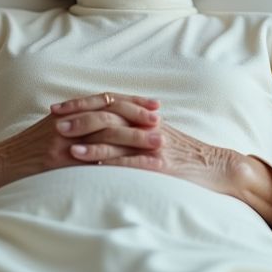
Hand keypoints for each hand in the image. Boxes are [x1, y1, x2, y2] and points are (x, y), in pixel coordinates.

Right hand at [0, 93, 161, 220]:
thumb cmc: (26, 151)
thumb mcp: (52, 131)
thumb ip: (77, 124)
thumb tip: (105, 123)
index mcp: (69, 113)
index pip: (107, 101)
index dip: (132, 102)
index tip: (155, 106)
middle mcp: (68, 123)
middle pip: (110, 114)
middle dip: (139, 118)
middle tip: (162, 123)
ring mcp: (63, 143)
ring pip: (106, 136)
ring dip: (135, 140)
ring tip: (158, 146)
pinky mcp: (58, 163)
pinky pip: (92, 163)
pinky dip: (115, 165)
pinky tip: (134, 170)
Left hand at [62, 105, 271, 229]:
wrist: (217, 167)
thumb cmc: (185, 154)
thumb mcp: (157, 135)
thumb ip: (131, 129)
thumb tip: (101, 126)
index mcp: (143, 117)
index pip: (106, 103)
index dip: (80, 105)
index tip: (55, 108)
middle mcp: (146, 126)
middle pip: (107, 115)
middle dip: (78, 118)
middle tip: (53, 122)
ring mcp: (154, 145)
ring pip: (117, 138)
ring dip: (90, 141)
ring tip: (66, 145)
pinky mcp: (161, 165)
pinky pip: (133, 163)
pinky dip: (112, 163)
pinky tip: (94, 167)